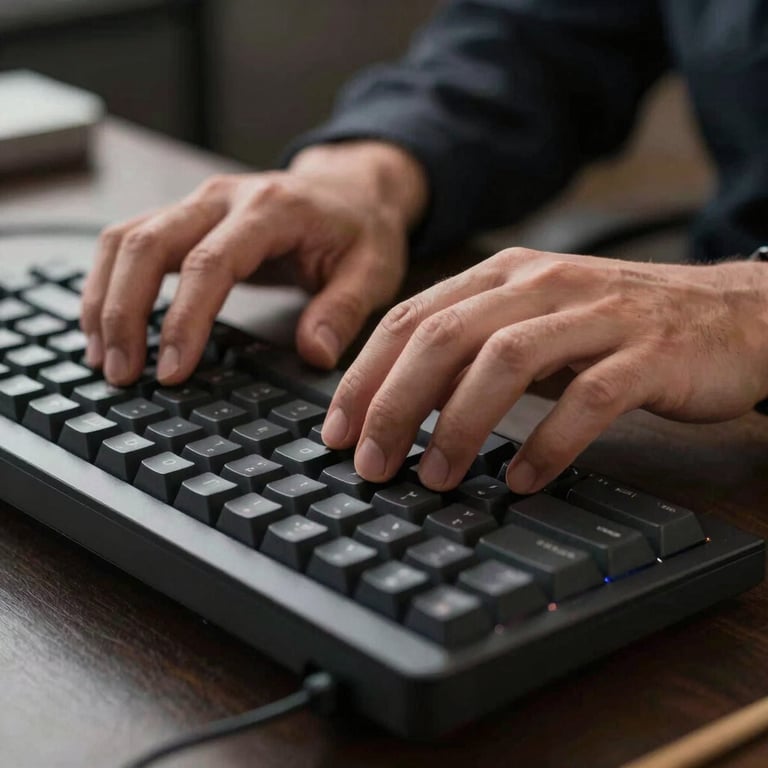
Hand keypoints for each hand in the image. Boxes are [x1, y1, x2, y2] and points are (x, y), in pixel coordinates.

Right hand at [80, 141, 427, 385]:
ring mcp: (198, 203)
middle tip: (121, 373)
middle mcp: (223, 198)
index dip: (185, 319)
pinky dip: (108, 283)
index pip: (210, 263)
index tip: (172, 370)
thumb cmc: (361, 230)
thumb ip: (342, 310)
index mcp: (271, 210)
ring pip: (125, 239)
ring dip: (104, 298)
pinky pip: (129, 242)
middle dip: (125, 312)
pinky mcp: (185, 217)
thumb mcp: (372, 270)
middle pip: (148, 244)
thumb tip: (314, 354)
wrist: (349, 189)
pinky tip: (105, 325)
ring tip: (103, 358)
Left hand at [322, 248, 767, 493]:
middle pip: (445, 337)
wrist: (729, 314)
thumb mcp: (532, 327)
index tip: (337, 430)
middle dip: (395, 404)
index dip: (365, 375)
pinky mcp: (649, 353)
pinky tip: (525, 480)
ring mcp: (596, 315)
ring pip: (506, 361)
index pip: (412, 319)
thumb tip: (402, 404)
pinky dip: (549, 442)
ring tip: (435, 477)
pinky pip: (589, 399)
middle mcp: (542, 285)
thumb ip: (471, 354)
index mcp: (504, 276)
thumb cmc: (615, 327)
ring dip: (461, 425)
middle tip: (370, 463)